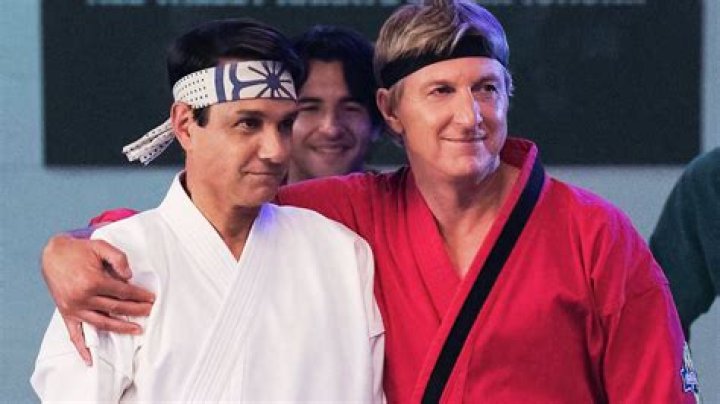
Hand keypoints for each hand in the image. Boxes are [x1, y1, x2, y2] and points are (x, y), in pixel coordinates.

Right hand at [41, 234, 154, 363]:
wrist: (53, 254)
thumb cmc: (80, 250)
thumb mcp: (101, 246)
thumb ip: (119, 258)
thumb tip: (130, 277)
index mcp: (93, 281)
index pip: (123, 292)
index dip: (139, 295)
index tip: (152, 298)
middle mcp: (83, 298)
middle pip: (116, 309)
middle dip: (136, 311)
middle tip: (151, 312)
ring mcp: (74, 308)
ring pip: (102, 323)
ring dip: (121, 328)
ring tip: (137, 330)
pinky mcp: (66, 314)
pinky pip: (74, 334)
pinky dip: (82, 348)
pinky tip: (90, 360)